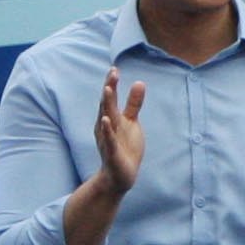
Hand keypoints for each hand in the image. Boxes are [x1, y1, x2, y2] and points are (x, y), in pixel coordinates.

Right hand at [93, 75, 146, 195]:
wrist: (119, 177)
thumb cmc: (124, 147)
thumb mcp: (130, 122)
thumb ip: (133, 103)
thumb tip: (139, 82)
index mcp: (111, 118)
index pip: (110, 98)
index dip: (112, 83)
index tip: (114, 68)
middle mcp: (106, 126)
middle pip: (107, 104)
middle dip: (109, 88)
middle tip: (113, 72)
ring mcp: (108, 139)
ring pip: (106, 119)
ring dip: (106, 104)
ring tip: (107, 89)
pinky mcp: (112, 153)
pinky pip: (109, 140)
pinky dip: (107, 130)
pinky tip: (105, 119)